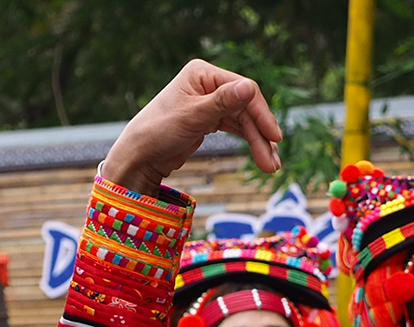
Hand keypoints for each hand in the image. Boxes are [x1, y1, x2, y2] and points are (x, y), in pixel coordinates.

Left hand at [104, 60, 282, 193]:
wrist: (140, 156)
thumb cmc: (159, 131)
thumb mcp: (193, 116)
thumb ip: (223, 102)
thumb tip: (249, 87)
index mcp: (202, 73)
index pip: (242, 89)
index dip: (261, 113)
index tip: (274, 137)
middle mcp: (208, 83)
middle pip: (245, 107)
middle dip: (260, 136)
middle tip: (272, 164)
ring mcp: (210, 101)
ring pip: (243, 120)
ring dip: (258, 142)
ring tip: (270, 167)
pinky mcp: (209, 119)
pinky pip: (236, 128)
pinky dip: (248, 142)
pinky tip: (261, 156)